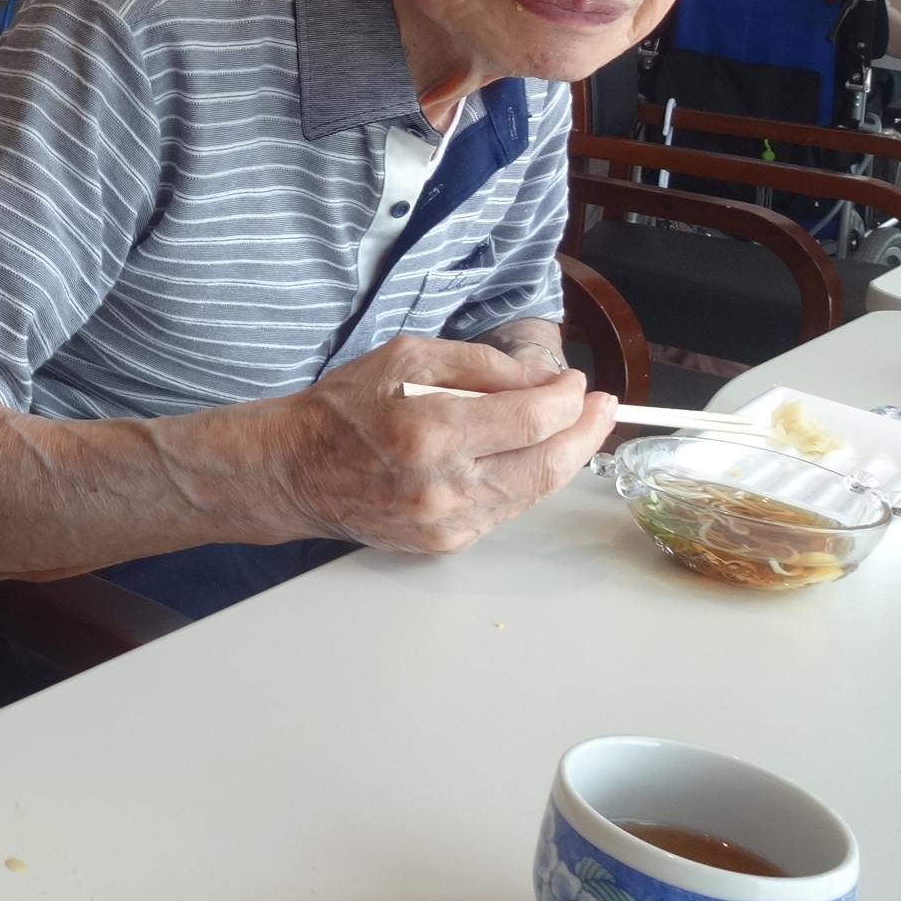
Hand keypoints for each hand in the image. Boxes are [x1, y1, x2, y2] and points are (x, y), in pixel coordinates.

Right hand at [252, 333, 614, 553]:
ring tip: (582, 430)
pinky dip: (528, 482)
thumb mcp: (406, 356)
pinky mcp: (446, 544)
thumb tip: (543, 382)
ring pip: (534, 492)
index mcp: (431, 429)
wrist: (296, 470)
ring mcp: (447, 522)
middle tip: (604, 408)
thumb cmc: (345, 407)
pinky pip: (506, 511)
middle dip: (587, 432)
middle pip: (547, 463)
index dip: (567, 399)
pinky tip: (533, 457)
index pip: (531, 417)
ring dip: (566, 459)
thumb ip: (480, 365)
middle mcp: (443, 484)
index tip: (576, 384)